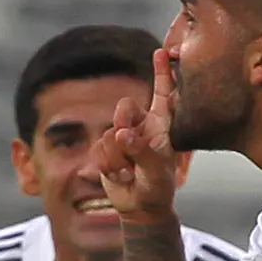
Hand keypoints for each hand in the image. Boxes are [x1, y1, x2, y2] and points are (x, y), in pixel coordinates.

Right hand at [92, 49, 179, 218]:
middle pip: (124, 107)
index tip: (162, 52)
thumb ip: (141, 152)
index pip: (163, 94)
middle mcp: (141, 127)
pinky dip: (108, 166)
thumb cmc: (157, 189)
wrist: (140, 208)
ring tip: (131, 173)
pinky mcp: (106, 150)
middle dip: (122, 123)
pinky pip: (98, 149)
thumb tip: (121, 134)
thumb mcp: (156, 173)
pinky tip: (120, 177)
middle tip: (127, 143)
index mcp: (161, 126)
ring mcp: (122, 138)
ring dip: (118, 158)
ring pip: (109, 134)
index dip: (163, 73)